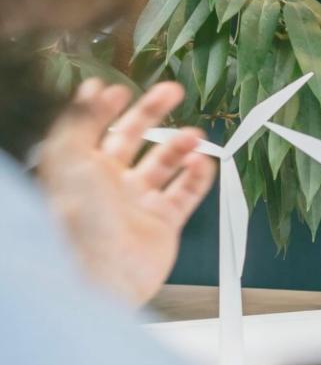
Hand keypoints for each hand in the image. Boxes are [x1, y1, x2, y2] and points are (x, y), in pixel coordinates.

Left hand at [36, 79, 215, 304]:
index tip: (122, 88)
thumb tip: (90, 90)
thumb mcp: (72, 160)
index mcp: (83, 168)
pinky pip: (187, 193)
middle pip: (133, 138)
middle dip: (153, 112)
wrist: (102, 275)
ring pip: (164, 164)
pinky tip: (203, 162)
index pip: (97, 127)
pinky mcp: (163, 224)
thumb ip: (81, 121)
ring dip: (181, 144)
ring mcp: (137, 204)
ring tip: (196, 133)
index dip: (109, 106)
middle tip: (173, 90)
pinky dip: (199, 175)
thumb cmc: (79, 222)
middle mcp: (109, 184)